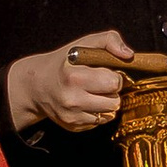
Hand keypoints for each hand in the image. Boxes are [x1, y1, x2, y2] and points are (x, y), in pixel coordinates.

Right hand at [5, 29, 135, 133]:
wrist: (38, 85)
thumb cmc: (65, 62)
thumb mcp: (85, 43)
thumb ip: (109, 41)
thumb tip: (128, 55)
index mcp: (75, 77)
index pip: (114, 82)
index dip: (114, 76)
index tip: (105, 72)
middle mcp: (72, 99)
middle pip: (115, 101)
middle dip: (112, 91)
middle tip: (99, 82)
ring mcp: (71, 116)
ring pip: (110, 113)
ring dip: (107, 102)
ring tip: (93, 92)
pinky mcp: (73, 126)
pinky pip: (100, 121)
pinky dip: (98, 112)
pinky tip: (86, 102)